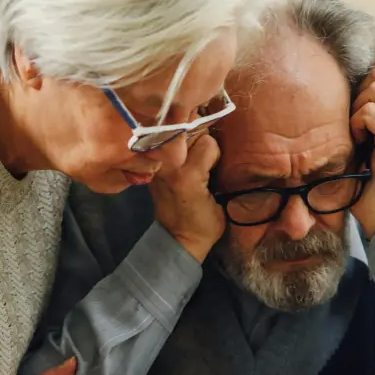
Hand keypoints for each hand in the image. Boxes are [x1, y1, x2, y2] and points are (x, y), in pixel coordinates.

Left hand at [149, 132, 224, 262]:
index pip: (208, 142)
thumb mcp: (222, 200)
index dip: (216, 154)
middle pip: (191, 134)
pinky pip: (167, 147)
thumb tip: (221, 147)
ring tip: (191, 161)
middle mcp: (169, 167)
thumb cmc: (204, 225)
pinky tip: (181, 162)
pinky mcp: (152, 169)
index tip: (214, 168)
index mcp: (188, 175)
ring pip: (178, 136)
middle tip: (203, 162)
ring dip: (187, 145)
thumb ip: (220, 171)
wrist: (178, 240)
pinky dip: (175, 150)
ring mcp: (157, 167)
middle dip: (200, 143)